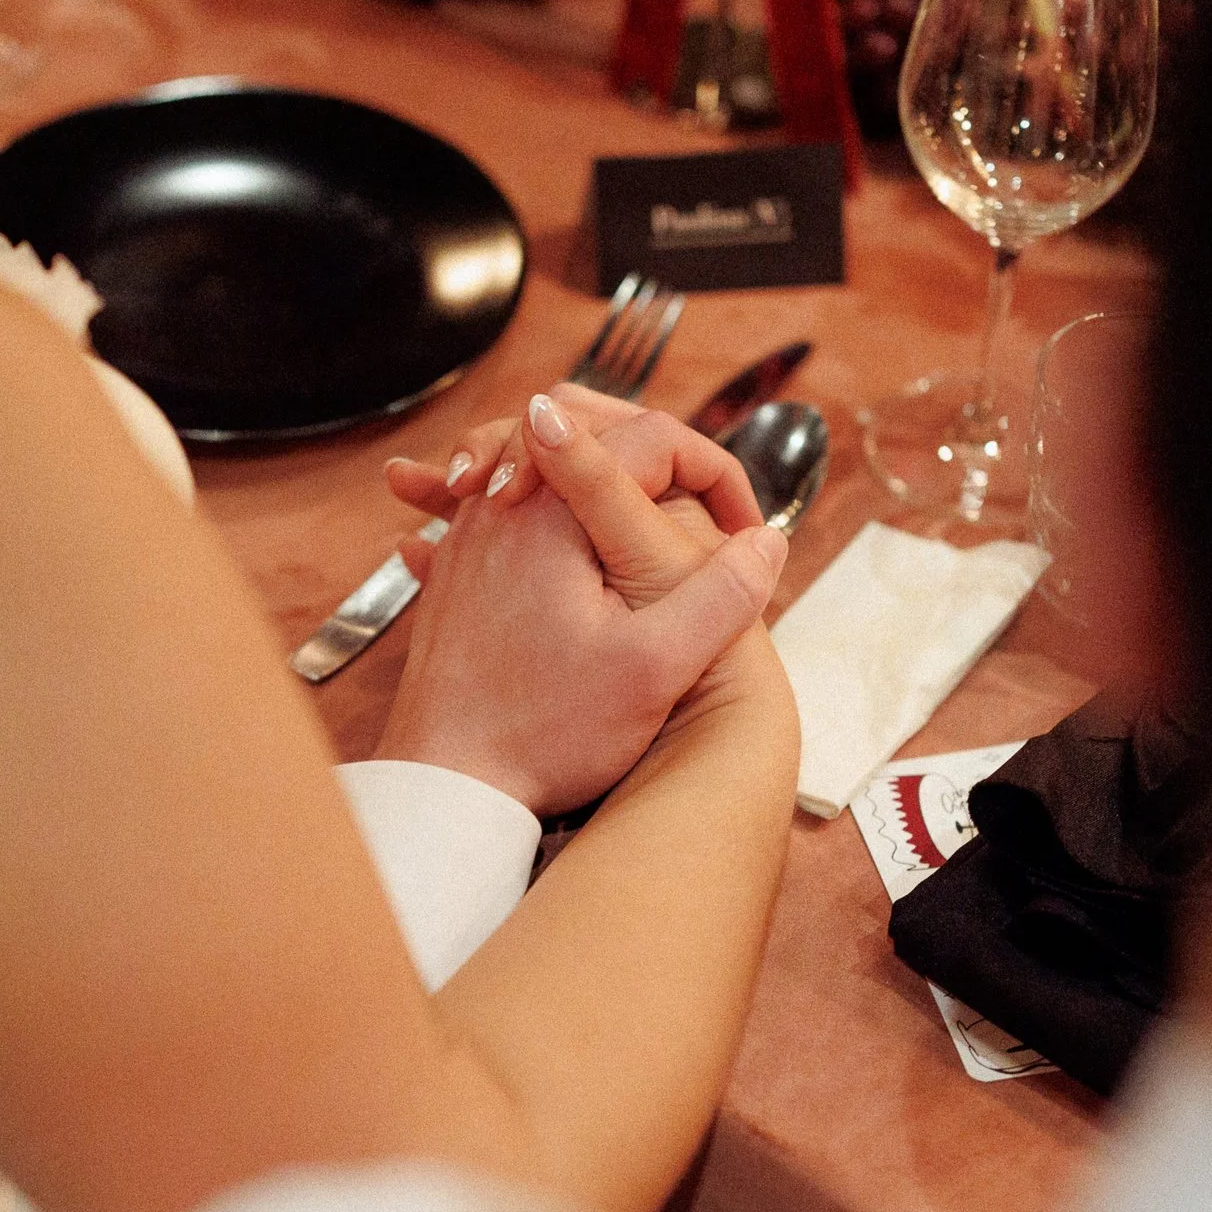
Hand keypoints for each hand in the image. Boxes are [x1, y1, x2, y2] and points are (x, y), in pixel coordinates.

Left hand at [375, 393, 789, 814]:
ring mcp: (469, 537)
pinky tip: (566, 535)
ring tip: (643, 513)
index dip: (717, 473)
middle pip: (587, 425)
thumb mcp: (657, 668)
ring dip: (596, 473)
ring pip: (537, 458)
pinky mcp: (455, 573)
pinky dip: (545, 500)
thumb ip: (721, 596)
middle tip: (703, 507)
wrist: (443, 786)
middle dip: (658, 454)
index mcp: (554, 511)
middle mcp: (501, 506)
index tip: (745, 534)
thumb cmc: (544, 733)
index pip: (653, 438)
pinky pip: (501, 502)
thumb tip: (767, 543)